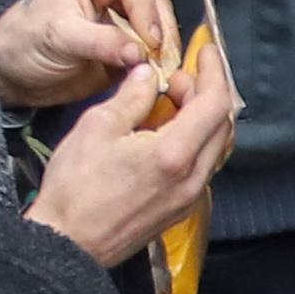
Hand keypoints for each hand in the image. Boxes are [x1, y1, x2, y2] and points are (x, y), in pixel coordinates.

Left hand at [0, 0, 175, 106]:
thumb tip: (141, 54)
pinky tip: (156, 79)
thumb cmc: (25, 44)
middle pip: (156, 4)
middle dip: (160, 34)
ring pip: (162, 28)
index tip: (150, 43)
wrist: (16, 74)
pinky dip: (161, 65)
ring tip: (158, 74)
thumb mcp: (60, 38)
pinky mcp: (131, 43)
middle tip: (158, 63)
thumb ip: (101, 42)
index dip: (147, 11)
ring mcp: (125, 16)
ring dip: (164, 52)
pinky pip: (157, 51)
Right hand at [28, 37, 232, 268]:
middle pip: (223, 125)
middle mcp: (194, 177)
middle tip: (180, 75)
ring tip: (175, 97)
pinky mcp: (184, 206)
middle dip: (208, 92)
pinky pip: (205, 164)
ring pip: (217, 146)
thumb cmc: (76, 185)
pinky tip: (173, 127)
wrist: (71, 242)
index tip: (207, 51)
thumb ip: (132, 97)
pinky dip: (198, 138)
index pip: (214, 104)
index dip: (215, 72)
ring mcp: (193, 195)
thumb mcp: (97, 127)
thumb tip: (150, 74)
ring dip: (204, 116)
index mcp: (175, 155)